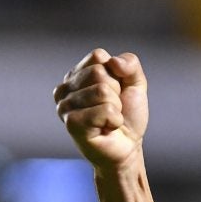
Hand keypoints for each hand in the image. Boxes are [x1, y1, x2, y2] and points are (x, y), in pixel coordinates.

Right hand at [53, 49, 148, 171]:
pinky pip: (105, 110)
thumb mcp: (135, 83)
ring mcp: (65, 107)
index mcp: (76, 75)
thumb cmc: (128, 114)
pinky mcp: (72, 123)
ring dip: (116, 108)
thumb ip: (130, 64)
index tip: (116, 90)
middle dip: (116, 92)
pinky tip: (106, 128)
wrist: (128, 145)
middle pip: (99, 72)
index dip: (116, 73)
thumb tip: (113, 61)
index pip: (98, 56)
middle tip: (113, 108)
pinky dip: (115, 119)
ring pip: (103, 91)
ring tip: (109, 118)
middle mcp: (64, 89)